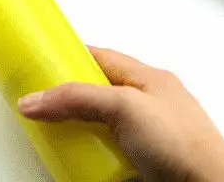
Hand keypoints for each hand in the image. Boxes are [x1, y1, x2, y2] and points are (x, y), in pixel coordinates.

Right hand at [18, 47, 223, 181]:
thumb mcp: (124, 108)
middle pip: (98, 95)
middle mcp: (148, 105)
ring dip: (80, 133)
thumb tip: (37, 98)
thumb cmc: (186, 146)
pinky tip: (80, 165)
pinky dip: (92, 160)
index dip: (70, 58)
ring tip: (56, 138)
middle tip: (43, 107)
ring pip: (103, 128)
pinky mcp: (146, 166)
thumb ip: (79, 98)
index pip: (100, 58)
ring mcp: (148, 138)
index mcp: (148, 79)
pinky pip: (110, 157)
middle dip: (71, 101)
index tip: (43, 63)